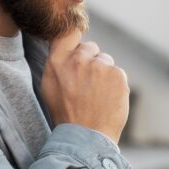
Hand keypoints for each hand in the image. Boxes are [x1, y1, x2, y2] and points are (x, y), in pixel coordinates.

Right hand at [41, 29, 128, 144]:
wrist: (86, 137)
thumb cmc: (67, 113)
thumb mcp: (50, 86)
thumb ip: (58, 62)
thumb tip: (69, 45)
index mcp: (57, 61)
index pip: (68, 32)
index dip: (75, 33)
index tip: (79, 42)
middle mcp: (78, 59)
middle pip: (90, 47)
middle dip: (91, 61)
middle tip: (87, 85)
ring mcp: (100, 66)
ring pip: (106, 61)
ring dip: (104, 74)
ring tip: (97, 96)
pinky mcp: (117, 74)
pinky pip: (118, 72)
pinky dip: (115, 84)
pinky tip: (107, 99)